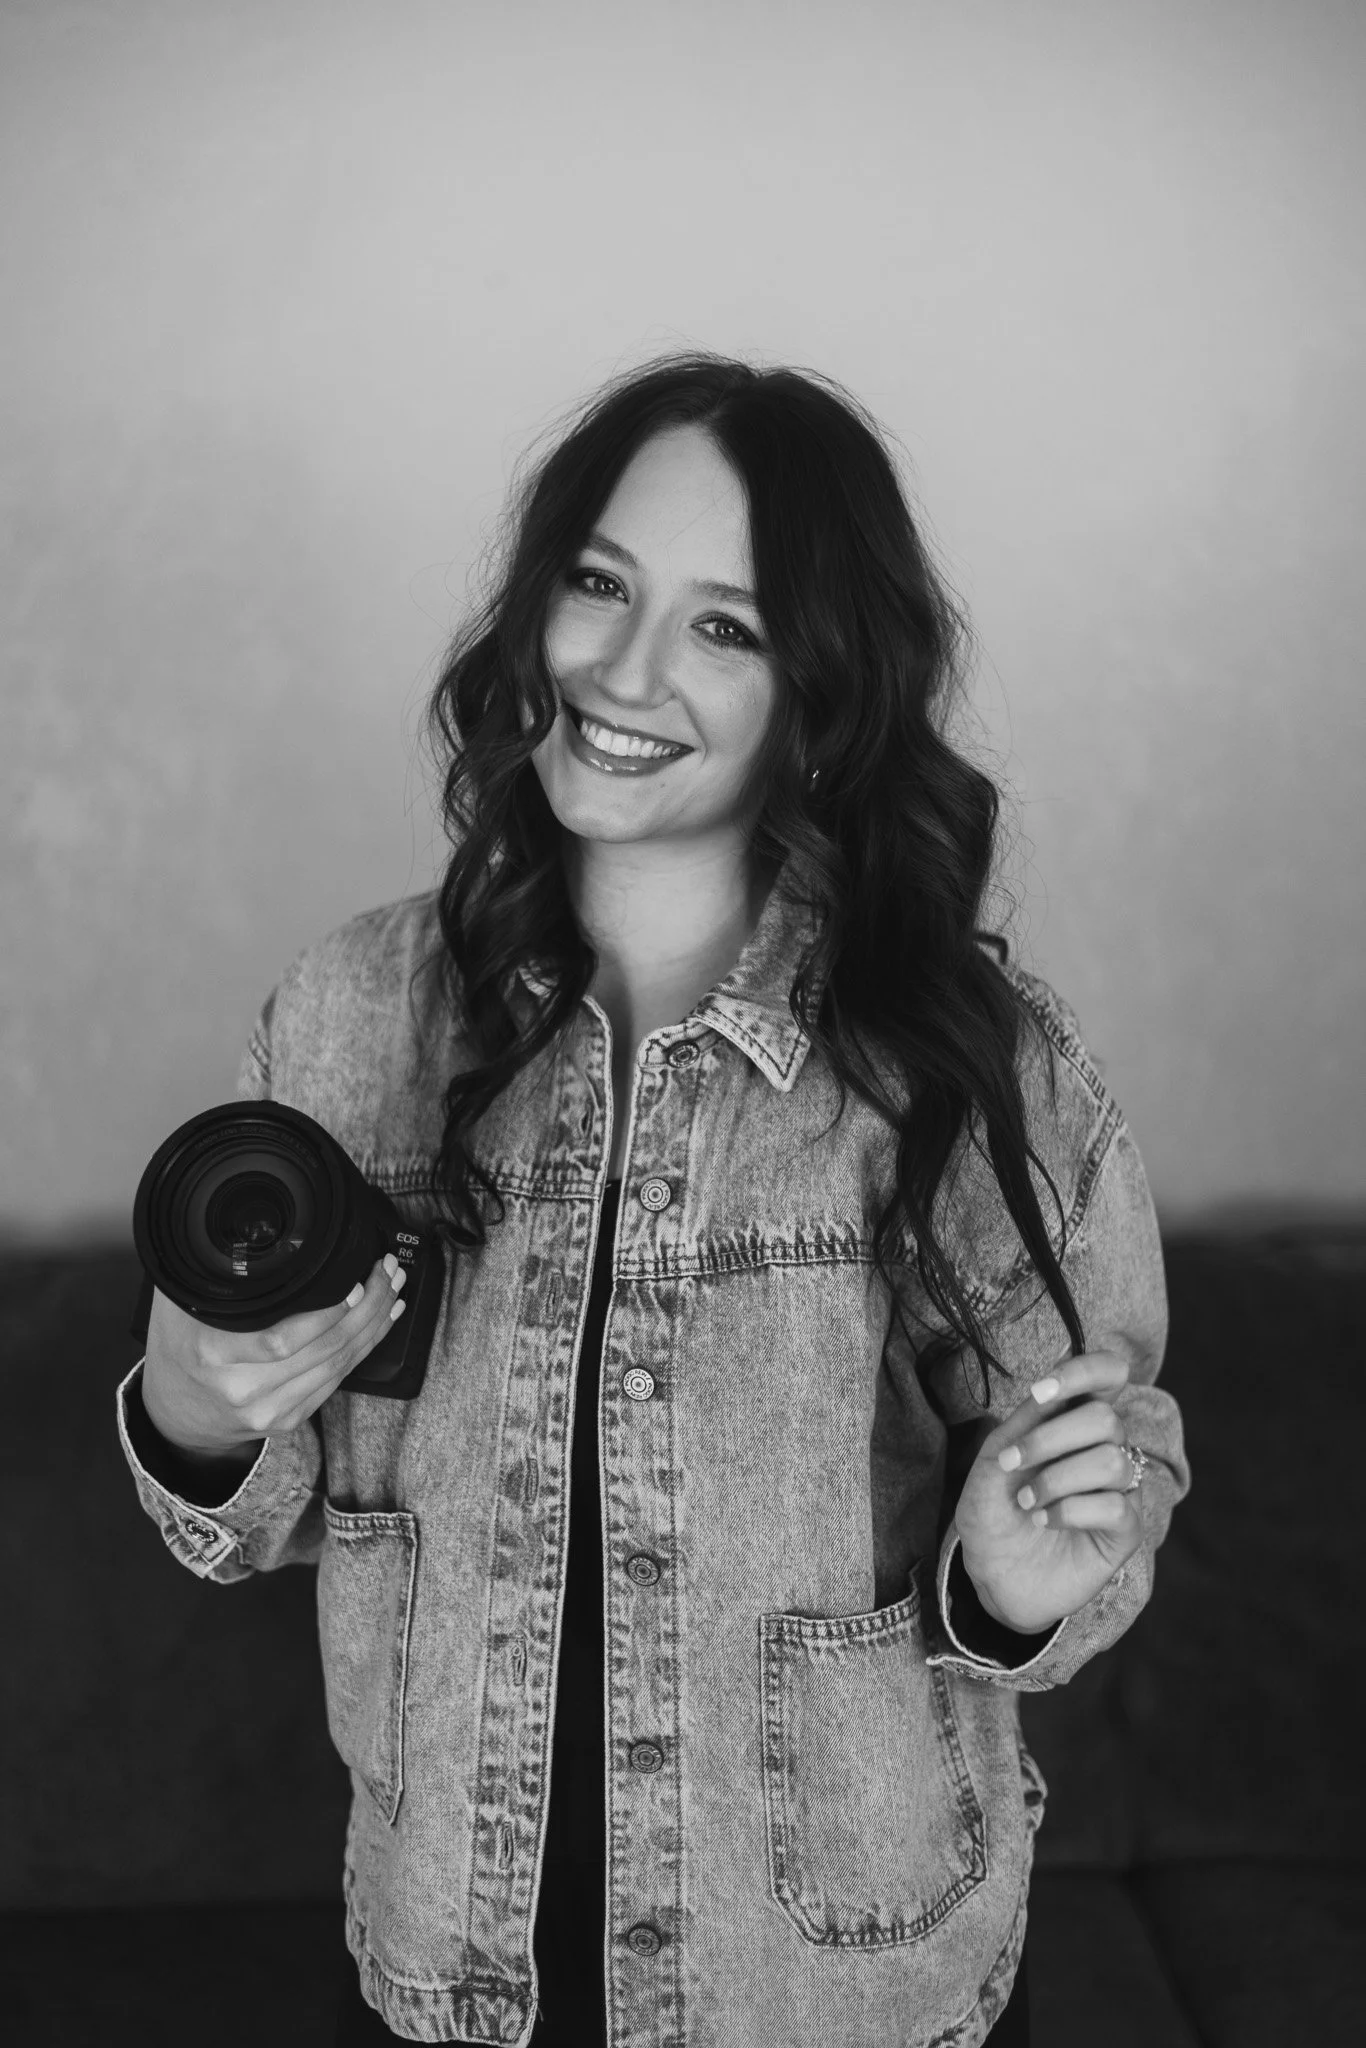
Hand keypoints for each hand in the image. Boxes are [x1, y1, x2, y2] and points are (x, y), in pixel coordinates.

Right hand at [140, 1256, 408, 1459]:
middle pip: (323, 1350)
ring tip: (393, 1287)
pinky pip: (338, 1380)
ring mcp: (269, 1410)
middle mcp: (242, 1389)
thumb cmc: (180, 1346)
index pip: (280, 1339)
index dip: (326, 1313)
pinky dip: (366, 1348)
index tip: (354, 1281)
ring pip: (338, 1365)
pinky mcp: (290, 1420)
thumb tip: (242, 1222)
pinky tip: (383, 1321)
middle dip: (368, 1307)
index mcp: (211, 1355)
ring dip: (375, 1324)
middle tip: (388, 1270)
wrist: (174, 1413)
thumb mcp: (179, 1303)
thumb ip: (210, 1272)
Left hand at [953, 1349, 1143, 1634]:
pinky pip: (1116, 1505)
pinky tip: (1045, 1521)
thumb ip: (1027, 1422)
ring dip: (1057, 1480)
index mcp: (1073, 1419)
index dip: (1085, 1372)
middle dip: (1049, 1440)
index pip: (1109, 1374)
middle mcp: (1103, 1448)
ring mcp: (1119, 1489)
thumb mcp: (996, 1459)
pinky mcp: (1125, 1531)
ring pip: (1112, 1460)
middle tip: (1013, 1464)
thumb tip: (1053, 1388)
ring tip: (1027, 1502)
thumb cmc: (993, 1509)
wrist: (991, 1570)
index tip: (1041, 1393)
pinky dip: (1071, 1511)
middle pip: (1106, 1418)